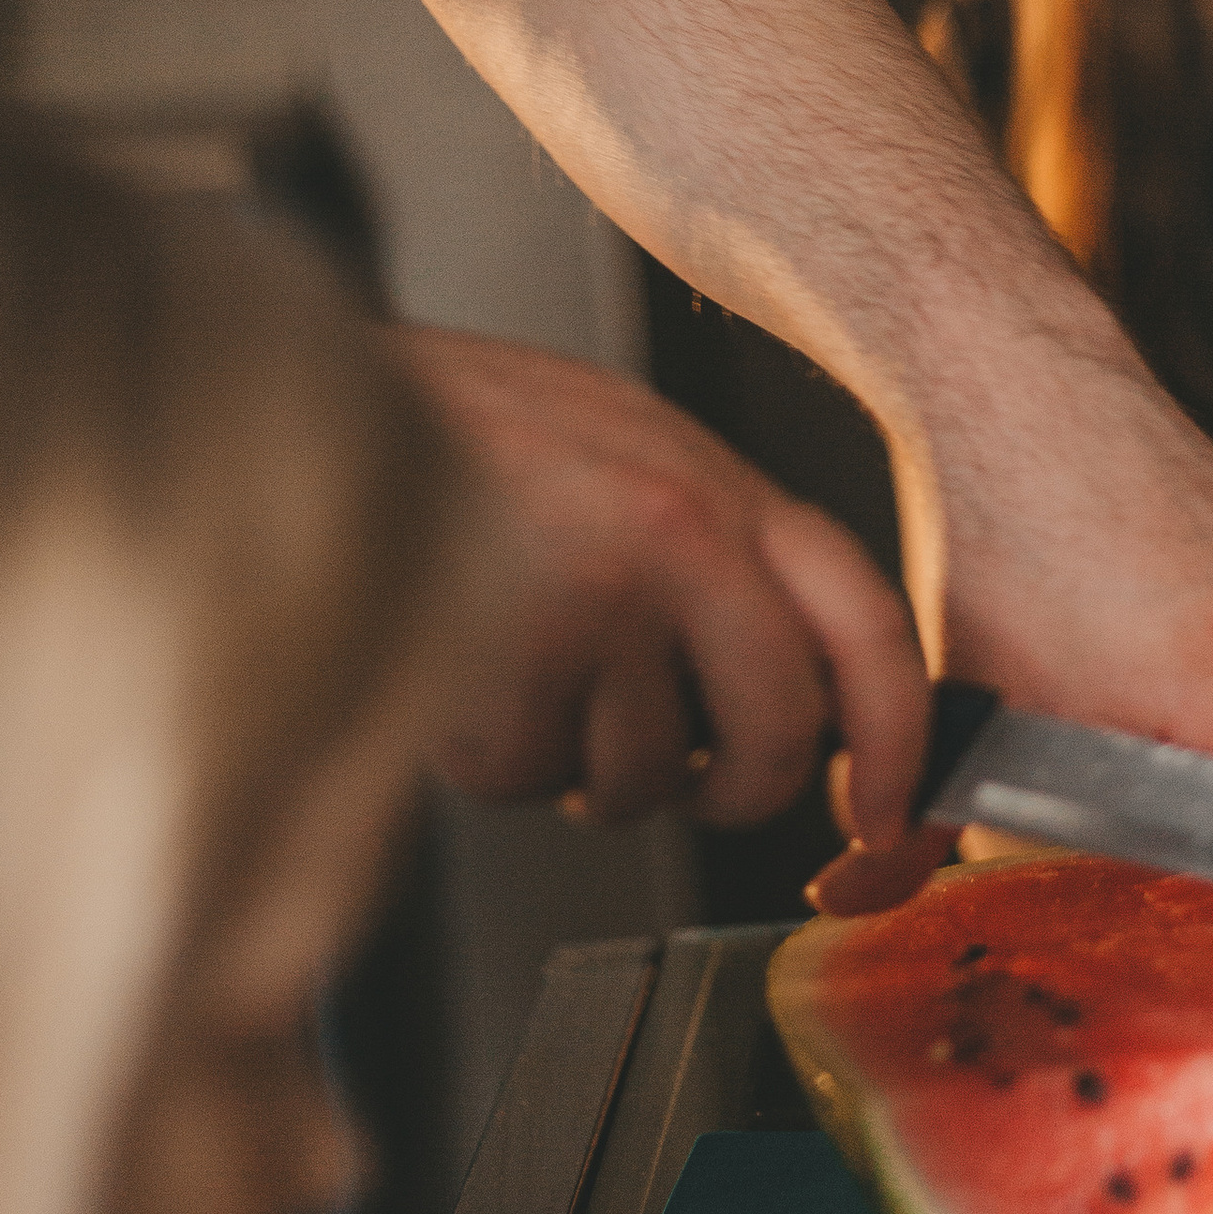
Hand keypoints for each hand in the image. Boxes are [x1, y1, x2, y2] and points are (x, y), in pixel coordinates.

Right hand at [394, 326, 926, 833]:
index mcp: (724, 488)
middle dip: (731, 787)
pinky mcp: (513, 653)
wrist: (311, 402)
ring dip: (582, 766)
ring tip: (527, 678)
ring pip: (647, 776)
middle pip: (779, 733)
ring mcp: (603, 595)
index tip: (884, 812)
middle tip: (674, 773)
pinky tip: (465, 675)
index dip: (901, 740)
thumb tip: (799, 689)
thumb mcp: (632, 457)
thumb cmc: (465, 436)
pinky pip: (533, 778)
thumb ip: (722, 558)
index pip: (869, 626)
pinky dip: (493, 758)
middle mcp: (683, 534)